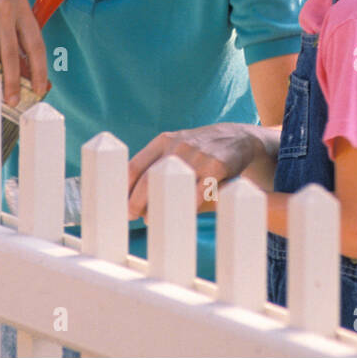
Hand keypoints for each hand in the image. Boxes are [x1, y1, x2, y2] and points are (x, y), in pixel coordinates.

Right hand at [0, 0, 47, 105]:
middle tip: (13, 101)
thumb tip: (22, 67)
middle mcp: (7, 8)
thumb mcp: (4, 4)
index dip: (40, 69)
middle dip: (14, 81)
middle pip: (14, 53)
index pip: (36, 44)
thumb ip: (13, 31)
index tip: (40, 88)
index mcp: (22, 7)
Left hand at [126, 123, 268, 220]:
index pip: (134, 167)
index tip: (118, 206)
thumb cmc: (199, 152)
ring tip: (151, 219)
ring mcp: (198, 156)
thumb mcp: (174, 150)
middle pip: (148, 178)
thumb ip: (155, 171)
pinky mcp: (217, 166)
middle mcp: (177, 146)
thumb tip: (135, 207)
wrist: (238, 137)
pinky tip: (180, 216)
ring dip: (159, 207)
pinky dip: (186, 207)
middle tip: (131, 217)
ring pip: (171, 187)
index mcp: (163, 142)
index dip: (123, 190)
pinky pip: (198, 192)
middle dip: (136, 202)